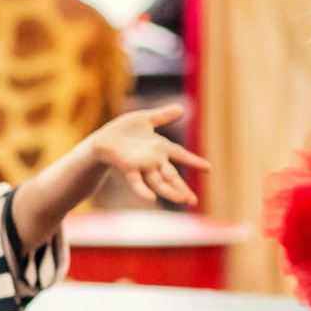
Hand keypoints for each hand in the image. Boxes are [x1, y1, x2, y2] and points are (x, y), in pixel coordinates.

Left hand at [88, 105, 208, 207]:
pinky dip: (143, 190)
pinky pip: (136, 181)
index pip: (179, 155)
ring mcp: (141, 166)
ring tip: (183, 200)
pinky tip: (150, 199)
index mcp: (159, 148)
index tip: (208, 168)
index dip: (193, 161)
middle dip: (182, 187)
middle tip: (193, 201)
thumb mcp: (145, 119)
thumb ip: (162, 116)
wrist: (102, 139)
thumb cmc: (123, 131)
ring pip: (158, 181)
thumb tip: (181, 109)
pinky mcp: (128, 167)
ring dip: (169, 191)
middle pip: (170, 175)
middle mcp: (153, 160)